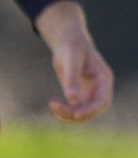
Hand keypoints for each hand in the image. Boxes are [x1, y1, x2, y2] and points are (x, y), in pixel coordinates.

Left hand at [36, 0, 113, 122]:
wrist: (68, 43)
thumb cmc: (72, 48)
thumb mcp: (71, 60)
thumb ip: (72, 79)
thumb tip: (72, 99)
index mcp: (103, 79)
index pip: (103, 101)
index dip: (91, 110)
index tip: (76, 114)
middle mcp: (99, 89)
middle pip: (92, 109)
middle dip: (76, 113)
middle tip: (55, 106)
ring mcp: (90, 93)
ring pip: (83, 112)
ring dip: (69, 114)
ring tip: (53, 105)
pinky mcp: (79, 95)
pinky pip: (74, 109)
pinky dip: (65, 111)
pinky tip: (54, 105)